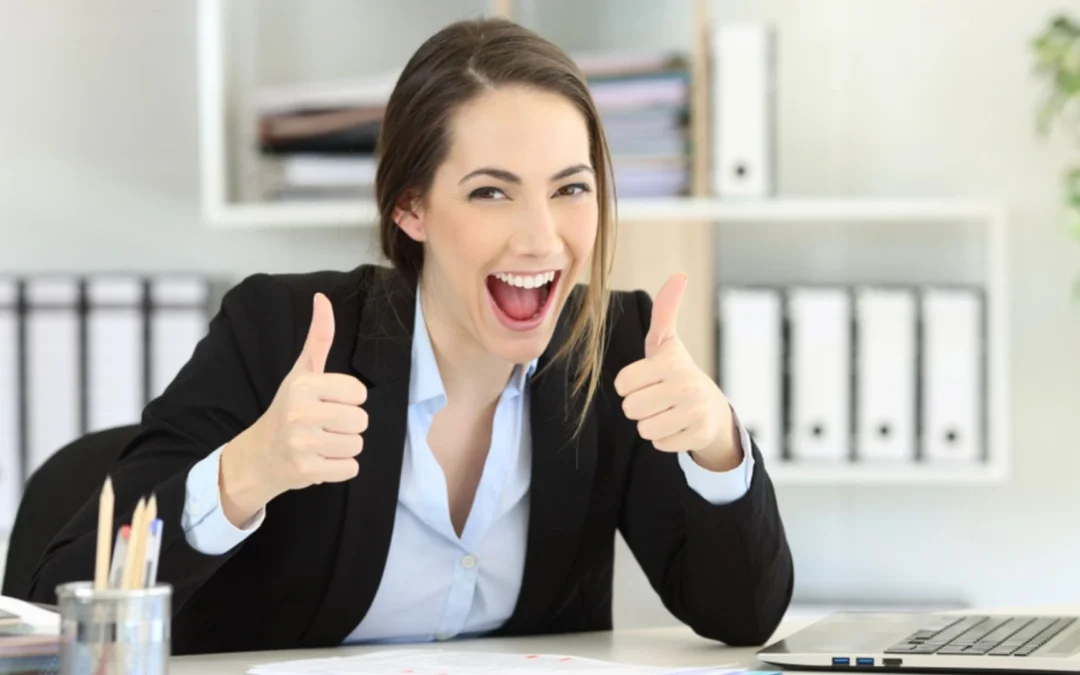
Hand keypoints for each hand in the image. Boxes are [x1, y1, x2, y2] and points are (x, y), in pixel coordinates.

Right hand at [220, 293, 367, 525]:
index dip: (349, 400)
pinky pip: (350, 469)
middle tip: (323, 426)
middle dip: (348, 426)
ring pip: (357, 445)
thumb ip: (318, 338)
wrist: (258, 455)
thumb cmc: (287, 409)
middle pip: (361, 420)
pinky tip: (319, 460)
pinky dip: (339, 469)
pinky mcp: (307, 471)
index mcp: (304, 385)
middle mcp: (301, 412)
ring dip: (344, 447)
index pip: (359, 393)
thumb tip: (322, 298)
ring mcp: (303, 443)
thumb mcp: (301, 372)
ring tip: (320, 443)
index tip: (327, 404)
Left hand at [614, 274, 740, 471]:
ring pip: (644, 429)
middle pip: (630, 408)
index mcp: (671, 362)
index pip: (623, 384)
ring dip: (651, 424)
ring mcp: (695, 412)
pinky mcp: (699, 435)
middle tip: (658, 398)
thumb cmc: (678, 373)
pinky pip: (659, 444)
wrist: (713, 409)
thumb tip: (679, 276)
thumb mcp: (667, 343)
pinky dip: (665, 439)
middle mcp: (686, 385)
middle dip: (639, 406)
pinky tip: (678, 426)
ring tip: (667, 412)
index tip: (647, 380)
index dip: (630, 385)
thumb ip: (665, 311)